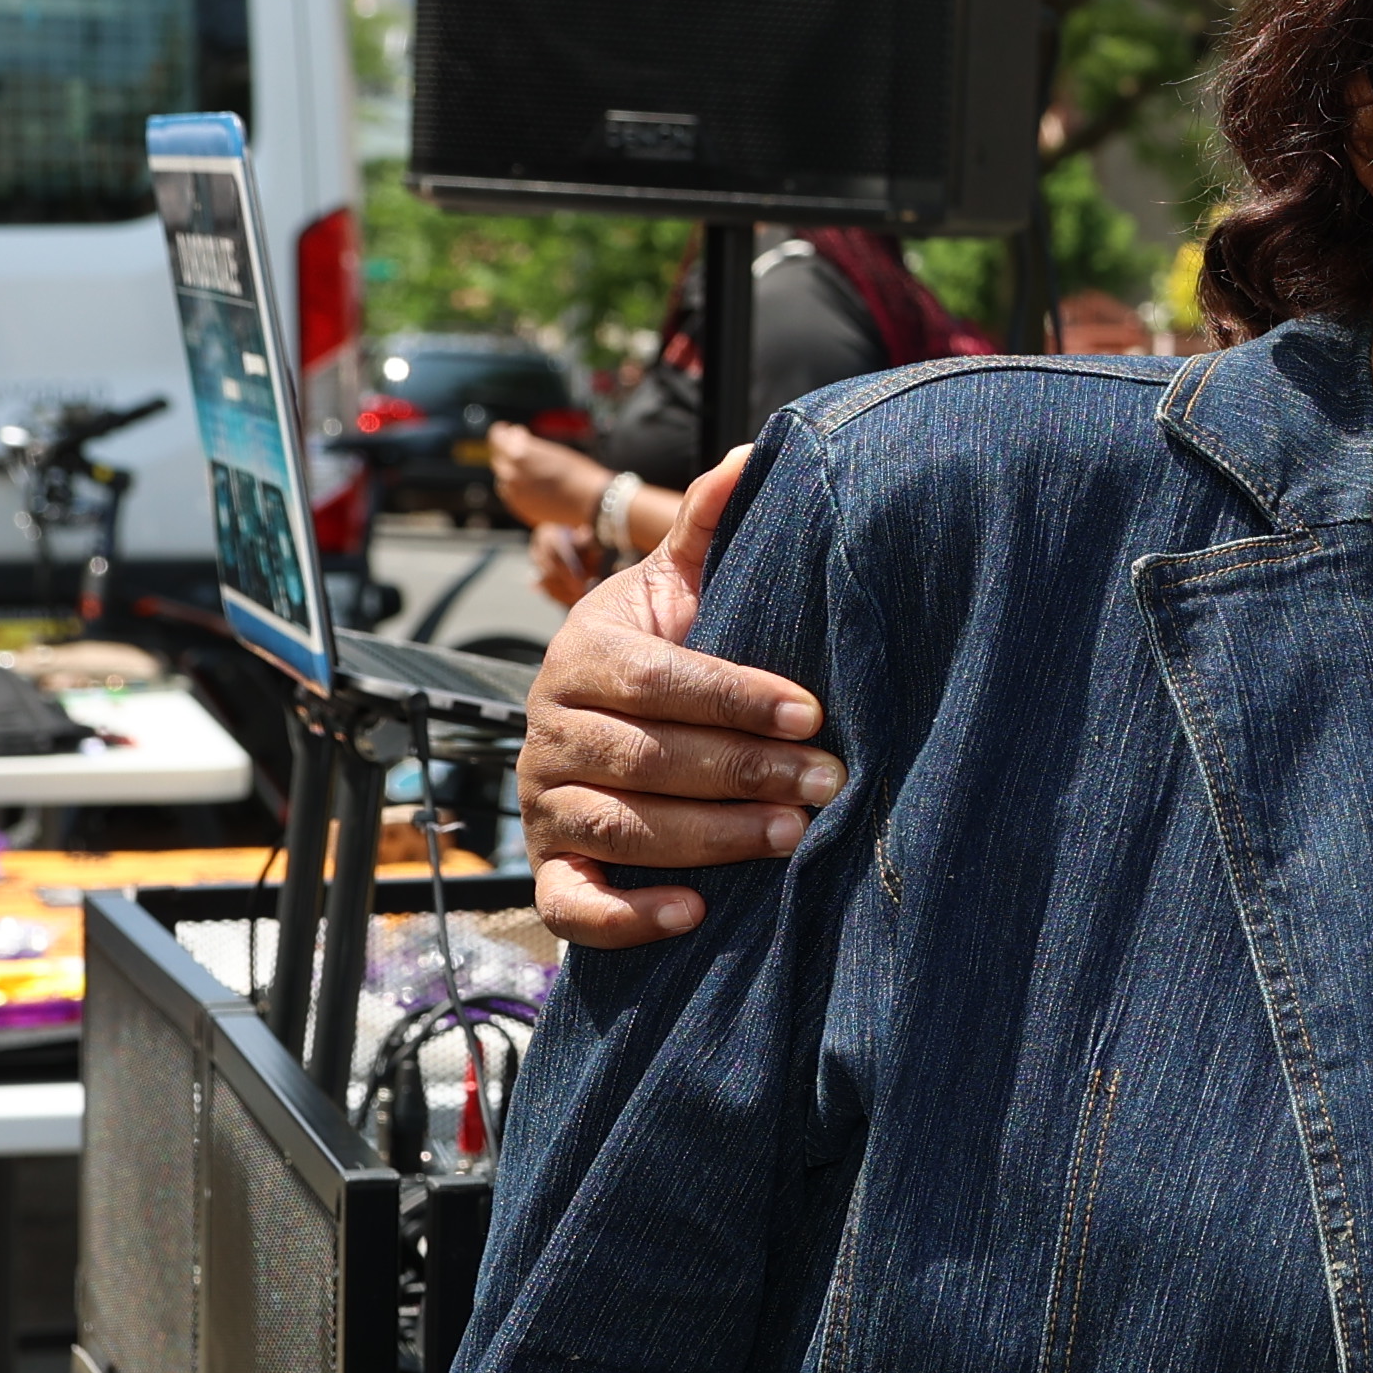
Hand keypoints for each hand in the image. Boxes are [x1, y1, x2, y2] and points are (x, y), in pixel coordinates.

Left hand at [480, 424, 614, 531]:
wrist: (592, 504)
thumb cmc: (579, 473)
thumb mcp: (553, 450)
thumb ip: (528, 446)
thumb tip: (513, 439)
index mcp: (518, 453)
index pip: (497, 438)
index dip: (503, 432)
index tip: (508, 430)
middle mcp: (510, 473)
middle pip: (499, 458)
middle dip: (507, 452)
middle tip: (523, 450)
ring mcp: (513, 493)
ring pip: (504, 477)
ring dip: (513, 471)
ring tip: (533, 471)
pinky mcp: (519, 508)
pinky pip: (511, 494)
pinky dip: (518, 488)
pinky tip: (536, 486)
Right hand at [519, 450, 842, 945]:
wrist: (607, 716)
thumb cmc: (664, 649)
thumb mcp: (682, 583)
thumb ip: (710, 527)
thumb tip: (756, 456)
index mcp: (581, 655)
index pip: (653, 679)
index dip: (731, 695)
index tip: (811, 710)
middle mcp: (549, 730)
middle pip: (641, 757)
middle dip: (740, 771)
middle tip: (827, 782)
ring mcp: (544, 803)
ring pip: (617, 827)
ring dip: (707, 838)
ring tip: (790, 838)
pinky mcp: (551, 867)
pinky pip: (569, 903)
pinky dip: (624, 916)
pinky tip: (693, 915)